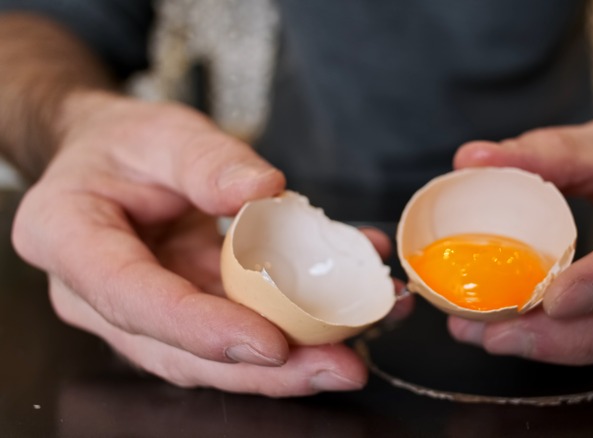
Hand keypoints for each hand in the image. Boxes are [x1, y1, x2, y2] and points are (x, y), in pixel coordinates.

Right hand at [11, 92, 387, 395]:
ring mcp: (144, 312)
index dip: (202, 329)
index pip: (133, 298)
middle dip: (264, 372)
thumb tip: (264, 191)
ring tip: (353, 354)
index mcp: (68, 238)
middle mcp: (98, 294)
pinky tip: (348, 313)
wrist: (112, 158)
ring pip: (214, 357)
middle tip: (339, 367)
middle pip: (180, 351)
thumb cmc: (123, 144)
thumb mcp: (162, 131)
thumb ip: (208, 159)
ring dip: (289, 363)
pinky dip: (294, 328)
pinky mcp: (187, 312)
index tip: (271, 342)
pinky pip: (237, 328)